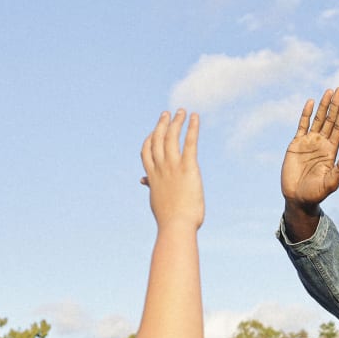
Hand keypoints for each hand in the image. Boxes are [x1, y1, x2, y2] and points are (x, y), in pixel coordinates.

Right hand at [140, 109, 203, 230]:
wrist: (176, 226)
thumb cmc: (169, 218)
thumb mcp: (157, 200)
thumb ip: (151, 186)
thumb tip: (143, 180)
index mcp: (152, 176)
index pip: (146, 151)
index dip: (149, 138)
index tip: (154, 130)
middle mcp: (160, 168)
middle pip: (157, 139)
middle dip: (161, 124)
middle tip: (167, 113)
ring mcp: (172, 167)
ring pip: (171, 137)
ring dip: (176, 122)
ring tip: (182, 111)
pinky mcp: (188, 167)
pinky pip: (189, 143)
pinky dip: (192, 128)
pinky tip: (195, 118)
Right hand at [281, 87, 338, 210]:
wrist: (297, 198)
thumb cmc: (316, 193)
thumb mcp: (331, 182)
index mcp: (332, 150)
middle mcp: (322, 143)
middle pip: (330, 119)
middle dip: (335, 105)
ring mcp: (309, 142)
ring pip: (318, 119)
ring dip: (323, 106)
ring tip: (329, 91)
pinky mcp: (296, 144)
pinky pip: (302, 125)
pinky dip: (306, 114)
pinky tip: (310, 102)